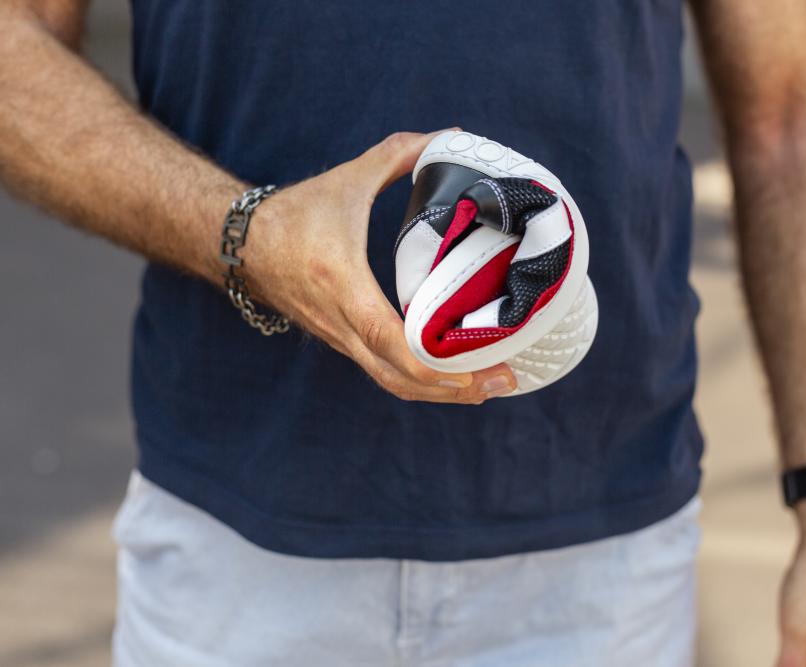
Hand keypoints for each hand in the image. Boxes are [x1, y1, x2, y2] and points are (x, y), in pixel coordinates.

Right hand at [246, 131, 516, 403]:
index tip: (477, 370)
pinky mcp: (342, 343)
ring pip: (391, 383)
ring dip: (439, 393)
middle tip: (503, 380)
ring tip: (488, 385)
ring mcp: (340, 339)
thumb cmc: (293, 214)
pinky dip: (420, 382)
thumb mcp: (348, 179)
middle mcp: (340, 323)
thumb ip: (400, 153)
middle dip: (453, 388)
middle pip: (398, 377)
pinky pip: (384, 374)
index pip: (387, 338)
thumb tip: (453, 135)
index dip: (432, 363)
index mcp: (342, 285)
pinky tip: (454, 376)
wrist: (238, 245)